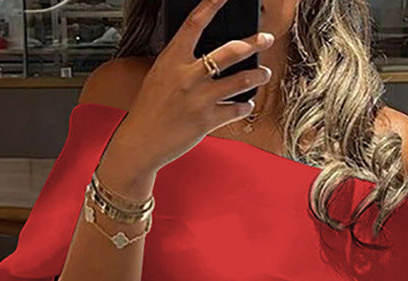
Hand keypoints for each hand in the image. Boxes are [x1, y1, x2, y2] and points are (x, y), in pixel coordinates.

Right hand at [112, 0, 274, 171]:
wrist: (141, 141)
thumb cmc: (148, 110)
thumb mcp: (159, 76)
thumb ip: (181, 64)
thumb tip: (208, 59)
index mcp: (172, 59)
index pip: (195, 23)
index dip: (212, 5)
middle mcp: (187, 76)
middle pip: (229, 52)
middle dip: (254, 43)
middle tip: (266, 38)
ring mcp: (199, 99)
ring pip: (240, 81)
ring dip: (258, 76)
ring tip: (265, 73)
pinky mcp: (207, 121)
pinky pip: (236, 109)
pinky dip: (245, 106)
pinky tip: (247, 103)